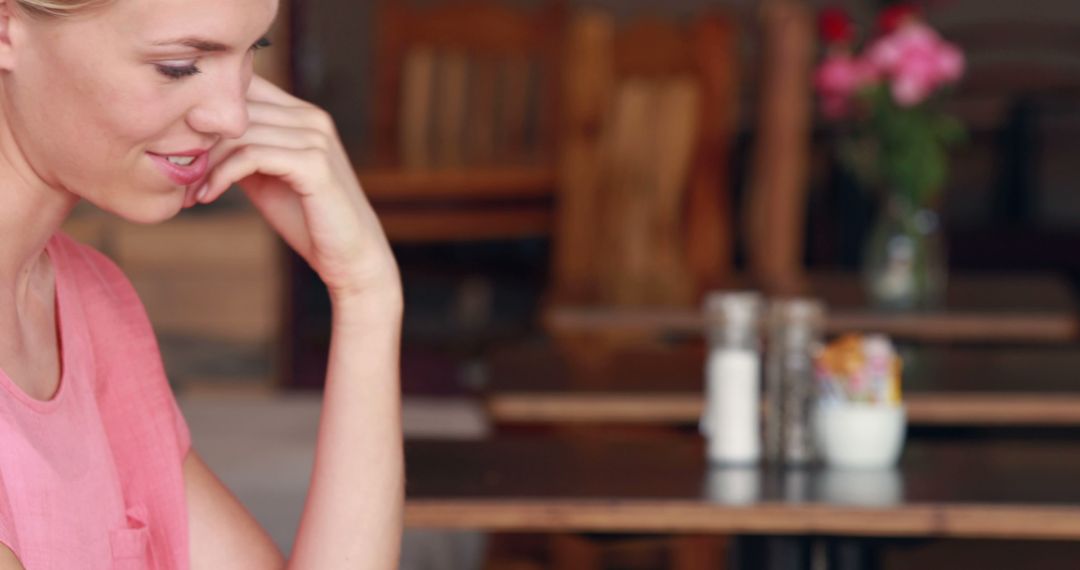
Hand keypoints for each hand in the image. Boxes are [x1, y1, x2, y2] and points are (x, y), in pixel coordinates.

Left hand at [186, 75, 400, 307]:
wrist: (350, 256)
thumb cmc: (307, 219)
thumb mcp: (266, 177)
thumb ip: (241, 150)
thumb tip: (192, 137)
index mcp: (301, 114)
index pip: (244, 86)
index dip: (205, 110)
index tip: (178, 147)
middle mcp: (311, 117)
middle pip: (235, 110)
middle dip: (198, 141)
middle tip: (174, 173)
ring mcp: (315, 138)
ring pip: (239, 133)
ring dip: (205, 163)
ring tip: (189, 191)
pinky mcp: (314, 164)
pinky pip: (252, 156)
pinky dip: (222, 175)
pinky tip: (207, 195)